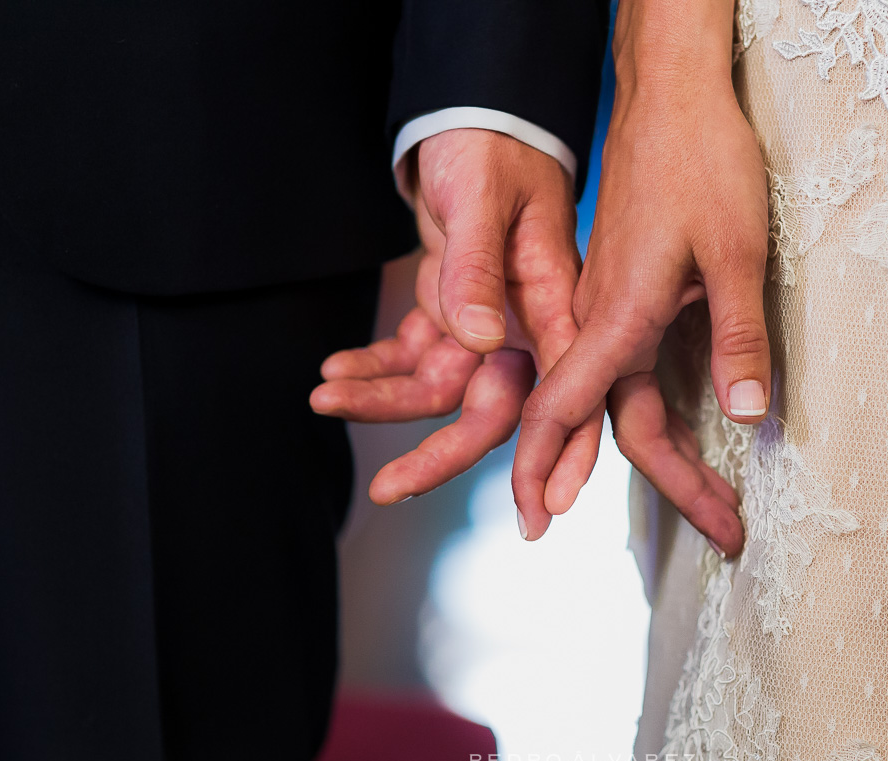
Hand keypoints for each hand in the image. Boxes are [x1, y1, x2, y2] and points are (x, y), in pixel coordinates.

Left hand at [311, 130, 603, 512]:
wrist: (467, 122)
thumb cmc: (488, 146)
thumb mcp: (481, 196)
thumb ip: (477, 266)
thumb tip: (481, 340)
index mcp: (550, 303)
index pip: (562, 393)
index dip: (557, 453)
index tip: (540, 511)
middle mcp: (521, 327)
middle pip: (490, 411)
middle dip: (439, 456)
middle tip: (387, 488)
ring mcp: (483, 325)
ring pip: (437, 391)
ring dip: (381, 402)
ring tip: (325, 396)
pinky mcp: (447, 313)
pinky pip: (408, 359)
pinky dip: (370, 368)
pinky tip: (333, 369)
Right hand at [511, 0, 769, 557]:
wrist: (675, 96)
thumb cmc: (701, 161)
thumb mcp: (737, 250)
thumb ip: (739, 334)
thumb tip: (747, 414)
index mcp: (618, 314)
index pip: (564, 409)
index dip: (544, 470)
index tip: (542, 526)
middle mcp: (606, 320)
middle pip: (618, 425)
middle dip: (673, 485)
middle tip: (726, 532)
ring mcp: (616, 309)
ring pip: (628, 401)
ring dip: (673, 454)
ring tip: (722, 498)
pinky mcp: (633, 295)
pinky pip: (634, 372)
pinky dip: (663, 415)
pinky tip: (694, 430)